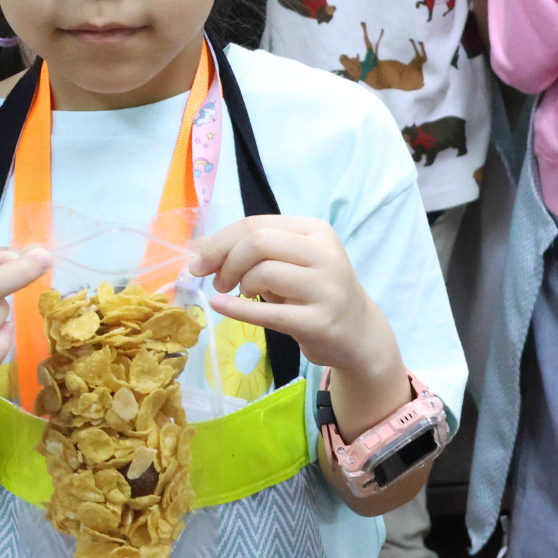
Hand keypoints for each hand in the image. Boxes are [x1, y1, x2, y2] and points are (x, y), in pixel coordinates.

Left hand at [190, 215, 379, 371]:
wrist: (358, 333)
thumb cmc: (314, 291)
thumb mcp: (288, 261)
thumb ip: (250, 249)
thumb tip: (198, 247)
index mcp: (316, 230)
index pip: (256, 224)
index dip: (220, 241)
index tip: (199, 261)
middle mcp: (325, 253)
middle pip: (258, 242)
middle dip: (226, 260)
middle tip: (218, 281)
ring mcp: (326, 288)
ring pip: (263, 272)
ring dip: (239, 283)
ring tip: (241, 293)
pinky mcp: (320, 322)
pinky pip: (268, 312)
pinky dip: (237, 309)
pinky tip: (221, 306)